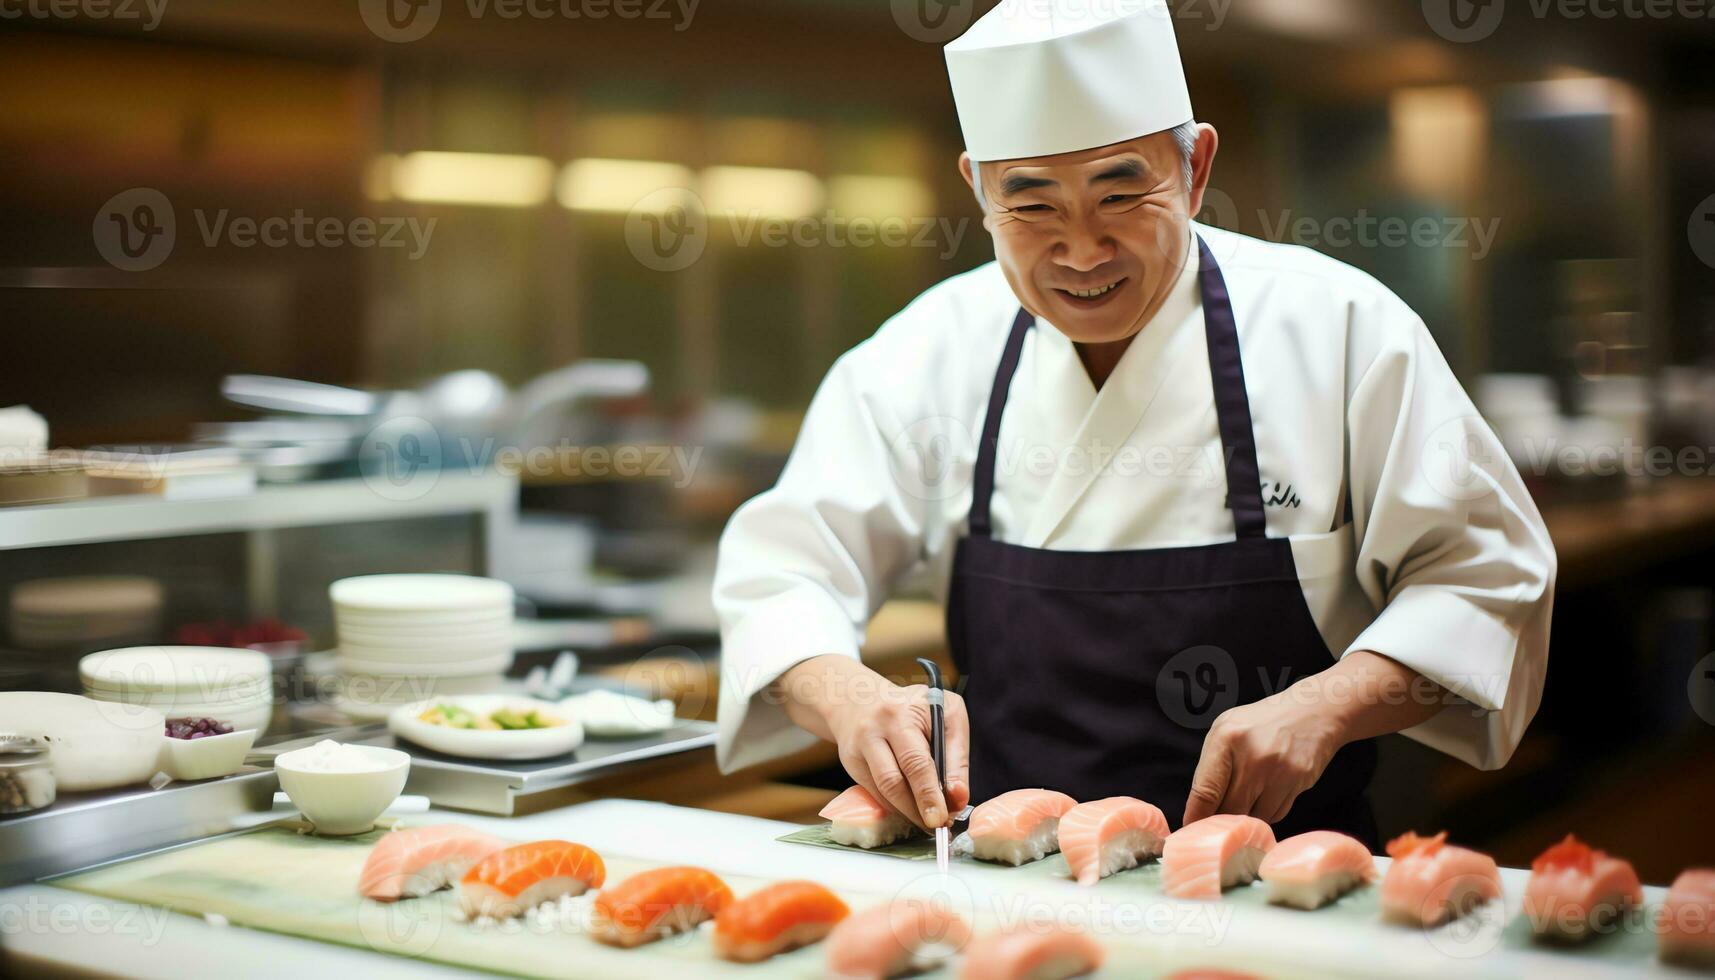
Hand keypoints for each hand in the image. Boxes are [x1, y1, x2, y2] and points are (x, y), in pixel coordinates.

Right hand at [777, 655, 969, 829]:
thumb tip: (957, 798)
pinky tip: (911, 809)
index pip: (917, 760)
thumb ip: (956, 756)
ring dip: (908, 811)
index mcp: (903, 713)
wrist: (859, 697)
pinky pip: (875, 793)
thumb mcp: (946, 716)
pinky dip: (895, 806)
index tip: (944, 816)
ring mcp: (859, 746)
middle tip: (937, 826)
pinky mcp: (850, 762)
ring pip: (883, 790)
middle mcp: (876, 728)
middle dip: (918, 808)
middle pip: (894, 780)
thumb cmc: (914, 707)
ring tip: (927, 820)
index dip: (930, 793)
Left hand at [1182, 684, 1343, 826]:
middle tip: (1217, 825)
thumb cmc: (1261, 723)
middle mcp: (1253, 757)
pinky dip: (1267, 813)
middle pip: (1229, 811)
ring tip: (1247, 800)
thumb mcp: (1226, 729)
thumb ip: (1211, 766)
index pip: (1205, 792)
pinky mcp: (1299, 782)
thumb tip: (1199, 809)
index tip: (1191, 832)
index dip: (1195, 818)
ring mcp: (1279, 772)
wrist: (1312, 711)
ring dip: (1246, 818)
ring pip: (1254, 818)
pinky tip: (1268, 795)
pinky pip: (1276, 814)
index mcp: (1227, 739)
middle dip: (1220, 822)